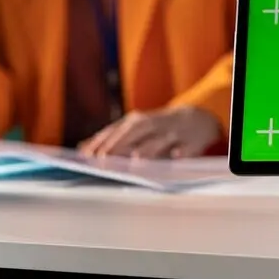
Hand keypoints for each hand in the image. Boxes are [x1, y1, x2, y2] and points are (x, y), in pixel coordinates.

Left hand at [77, 106, 221, 158]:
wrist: (197, 119)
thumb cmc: (158, 129)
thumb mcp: (135, 130)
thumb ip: (110, 138)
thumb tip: (81, 147)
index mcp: (137, 121)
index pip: (116, 129)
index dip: (102, 141)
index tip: (86, 155)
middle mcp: (153, 124)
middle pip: (135, 131)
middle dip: (119, 143)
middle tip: (104, 157)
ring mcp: (173, 132)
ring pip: (160, 139)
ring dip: (149, 148)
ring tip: (137, 158)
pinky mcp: (191, 142)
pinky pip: (187, 147)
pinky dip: (182, 152)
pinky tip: (177, 156)